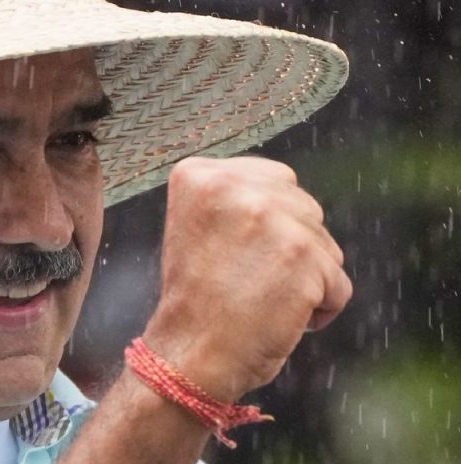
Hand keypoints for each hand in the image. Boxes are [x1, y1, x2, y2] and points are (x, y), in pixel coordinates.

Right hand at [142, 156, 351, 402]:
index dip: (265, 223)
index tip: (237, 252)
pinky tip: (282, 317)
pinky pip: (338, 284)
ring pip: (324, 243)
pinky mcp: (303, 254)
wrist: (189, 352)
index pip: (271, 179)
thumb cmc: (195, 301)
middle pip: (303, 207)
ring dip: (306, 276)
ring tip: (262, 298)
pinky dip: (320, 308)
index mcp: (200, 175)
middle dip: (289, 245)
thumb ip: (234, 199)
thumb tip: (286, 193)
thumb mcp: (197, 226)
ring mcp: (270, 217)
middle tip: (248, 277)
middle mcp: (234, 186)